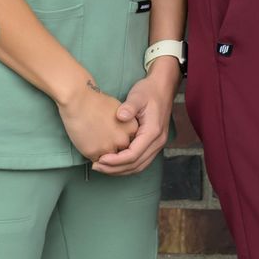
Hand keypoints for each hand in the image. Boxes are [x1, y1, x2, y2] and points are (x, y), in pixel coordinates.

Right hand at [58, 82, 135, 162]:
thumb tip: (122, 133)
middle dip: (115, 150)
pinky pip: (96, 160)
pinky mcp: (94, 152)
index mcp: (132, 129)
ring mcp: (109, 148)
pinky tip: (89, 145)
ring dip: (105, 156)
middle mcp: (123, 140)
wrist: (79, 101)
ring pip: (110, 159)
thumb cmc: (98, 102)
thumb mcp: (120, 111)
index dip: (123, 141)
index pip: (132, 142)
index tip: (114, 137)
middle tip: (104, 143)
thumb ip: (125, 125)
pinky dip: (93, 156)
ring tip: (96, 145)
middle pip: (121, 151)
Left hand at [93, 60, 177, 175]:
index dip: (116, 160)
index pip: (133, 155)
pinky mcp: (153, 144)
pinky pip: (140, 161)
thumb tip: (121, 116)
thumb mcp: (138, 96)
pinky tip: (113, 163)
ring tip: (102, 167)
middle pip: (136, 165)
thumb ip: (130, 106)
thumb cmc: (148, 91)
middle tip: (96, 166)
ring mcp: (157, 144)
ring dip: (120, 170)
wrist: (162, 87)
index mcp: (153, 132)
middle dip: (115, 169)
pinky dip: (126, 166)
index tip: (100, 159)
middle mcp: (158, 142)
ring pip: (139, 166)